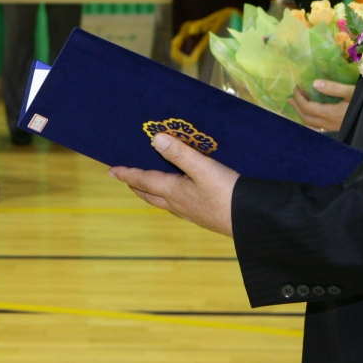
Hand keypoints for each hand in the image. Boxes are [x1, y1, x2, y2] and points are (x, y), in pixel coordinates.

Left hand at [109, 133, 238, 236]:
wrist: (251, 222)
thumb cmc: (227, 194)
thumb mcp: (203, 168)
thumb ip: (179, 154)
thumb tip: (155, 139)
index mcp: (174, 191)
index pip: (144, 181)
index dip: (128, 174)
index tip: (112, 171)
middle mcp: (178, 204)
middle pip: (150, 195)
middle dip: (136, 186)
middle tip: (126, 180)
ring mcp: (191, 213)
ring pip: (164, 203)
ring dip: (152, 194)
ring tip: (148, 188)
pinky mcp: (204, 218)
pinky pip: (178, 208)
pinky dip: (170, 200)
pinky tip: (180, 199)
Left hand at [290, 80, 355, 131]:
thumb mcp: (352, 92)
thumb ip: (333, 88)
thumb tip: (314, 84)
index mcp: (332, 113)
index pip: (308, 108)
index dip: (299, 99)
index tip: (296, 89)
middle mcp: (330, 124)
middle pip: (306, 118)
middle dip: (296, 107)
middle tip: (290, 98)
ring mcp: (334, 131)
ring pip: (311, 127)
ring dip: (300, 116)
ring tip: (295, 108)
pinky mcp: (338, 134)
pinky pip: (319, 131)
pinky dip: (309, 126)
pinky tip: (308, 122)